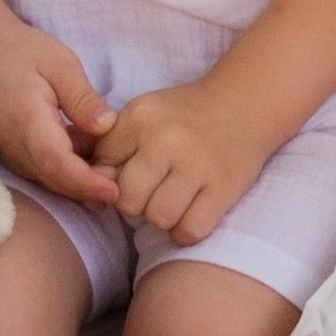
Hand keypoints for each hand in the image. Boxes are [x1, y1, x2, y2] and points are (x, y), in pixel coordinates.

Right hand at [0, 20, 120, 202]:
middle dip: (91, 192)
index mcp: (29, 123)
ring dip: (82, 184)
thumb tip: (107, 128)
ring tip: (117, 177)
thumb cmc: (18, 50)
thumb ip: (83, 98)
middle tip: (128, 190)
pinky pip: (45, 172)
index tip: (115, 192)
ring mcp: (13, 153)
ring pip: (52, 181)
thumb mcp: (59, 63)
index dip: (87, 183)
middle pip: (57, 181)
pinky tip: (95, 161)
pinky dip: (70, 174)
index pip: (58, 164)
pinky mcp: (16, 153)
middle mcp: (17, 147)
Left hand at [101, 68, 275, 246]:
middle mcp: (166, 139)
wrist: (244, 103)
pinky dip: (186, 232)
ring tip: (173, 202)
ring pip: (157, 218)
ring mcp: (197, 164)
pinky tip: (190, 214)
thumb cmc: (184, 116)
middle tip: (153, 191)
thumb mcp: (144, 115)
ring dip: (163, 218)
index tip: (132, 170)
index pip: (102, 168)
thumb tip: (91, 184)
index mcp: (141, 117)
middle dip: (136, 203)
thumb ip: (112, 145)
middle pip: (127, 200)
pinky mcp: (223, 187)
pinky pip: (190, 230)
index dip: (113, 176)